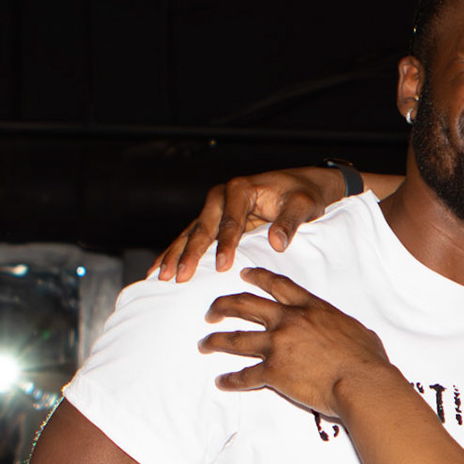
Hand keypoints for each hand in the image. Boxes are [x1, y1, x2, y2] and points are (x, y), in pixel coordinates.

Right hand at [150, 167, 344, 281]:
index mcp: (241, 189)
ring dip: (175, 254)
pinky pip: (192, 237)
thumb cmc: (303, 195)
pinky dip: (177, 252)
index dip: (225, 245)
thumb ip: (290, 222)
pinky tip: (161, 268)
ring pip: (190, 233)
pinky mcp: (215, 220)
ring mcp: (215, 208)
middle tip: (179, 277)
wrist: (302, 186)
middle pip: (202, 228)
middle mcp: (222, 196)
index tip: (222, 267)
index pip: (231, 222)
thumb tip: (277, 242)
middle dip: (189, 253)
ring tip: (160, 276)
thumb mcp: (303, 205)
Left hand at [202, 268, 395, 415]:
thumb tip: (347, 334)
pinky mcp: (273, 372)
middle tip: (212, 311)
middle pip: (246, 305)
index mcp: (310, 308)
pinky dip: (231, 380)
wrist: (361, 382)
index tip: (244, 275)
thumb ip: (342, 328)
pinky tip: (222, 381)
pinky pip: (245, 375)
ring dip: (216, 340)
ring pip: (236, 339)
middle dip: (224, 306)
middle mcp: (289, 321)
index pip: (278, 286)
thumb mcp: (358, 331)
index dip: (258, 278)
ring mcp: (278, 345)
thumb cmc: (367, 360)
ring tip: (205, 343)